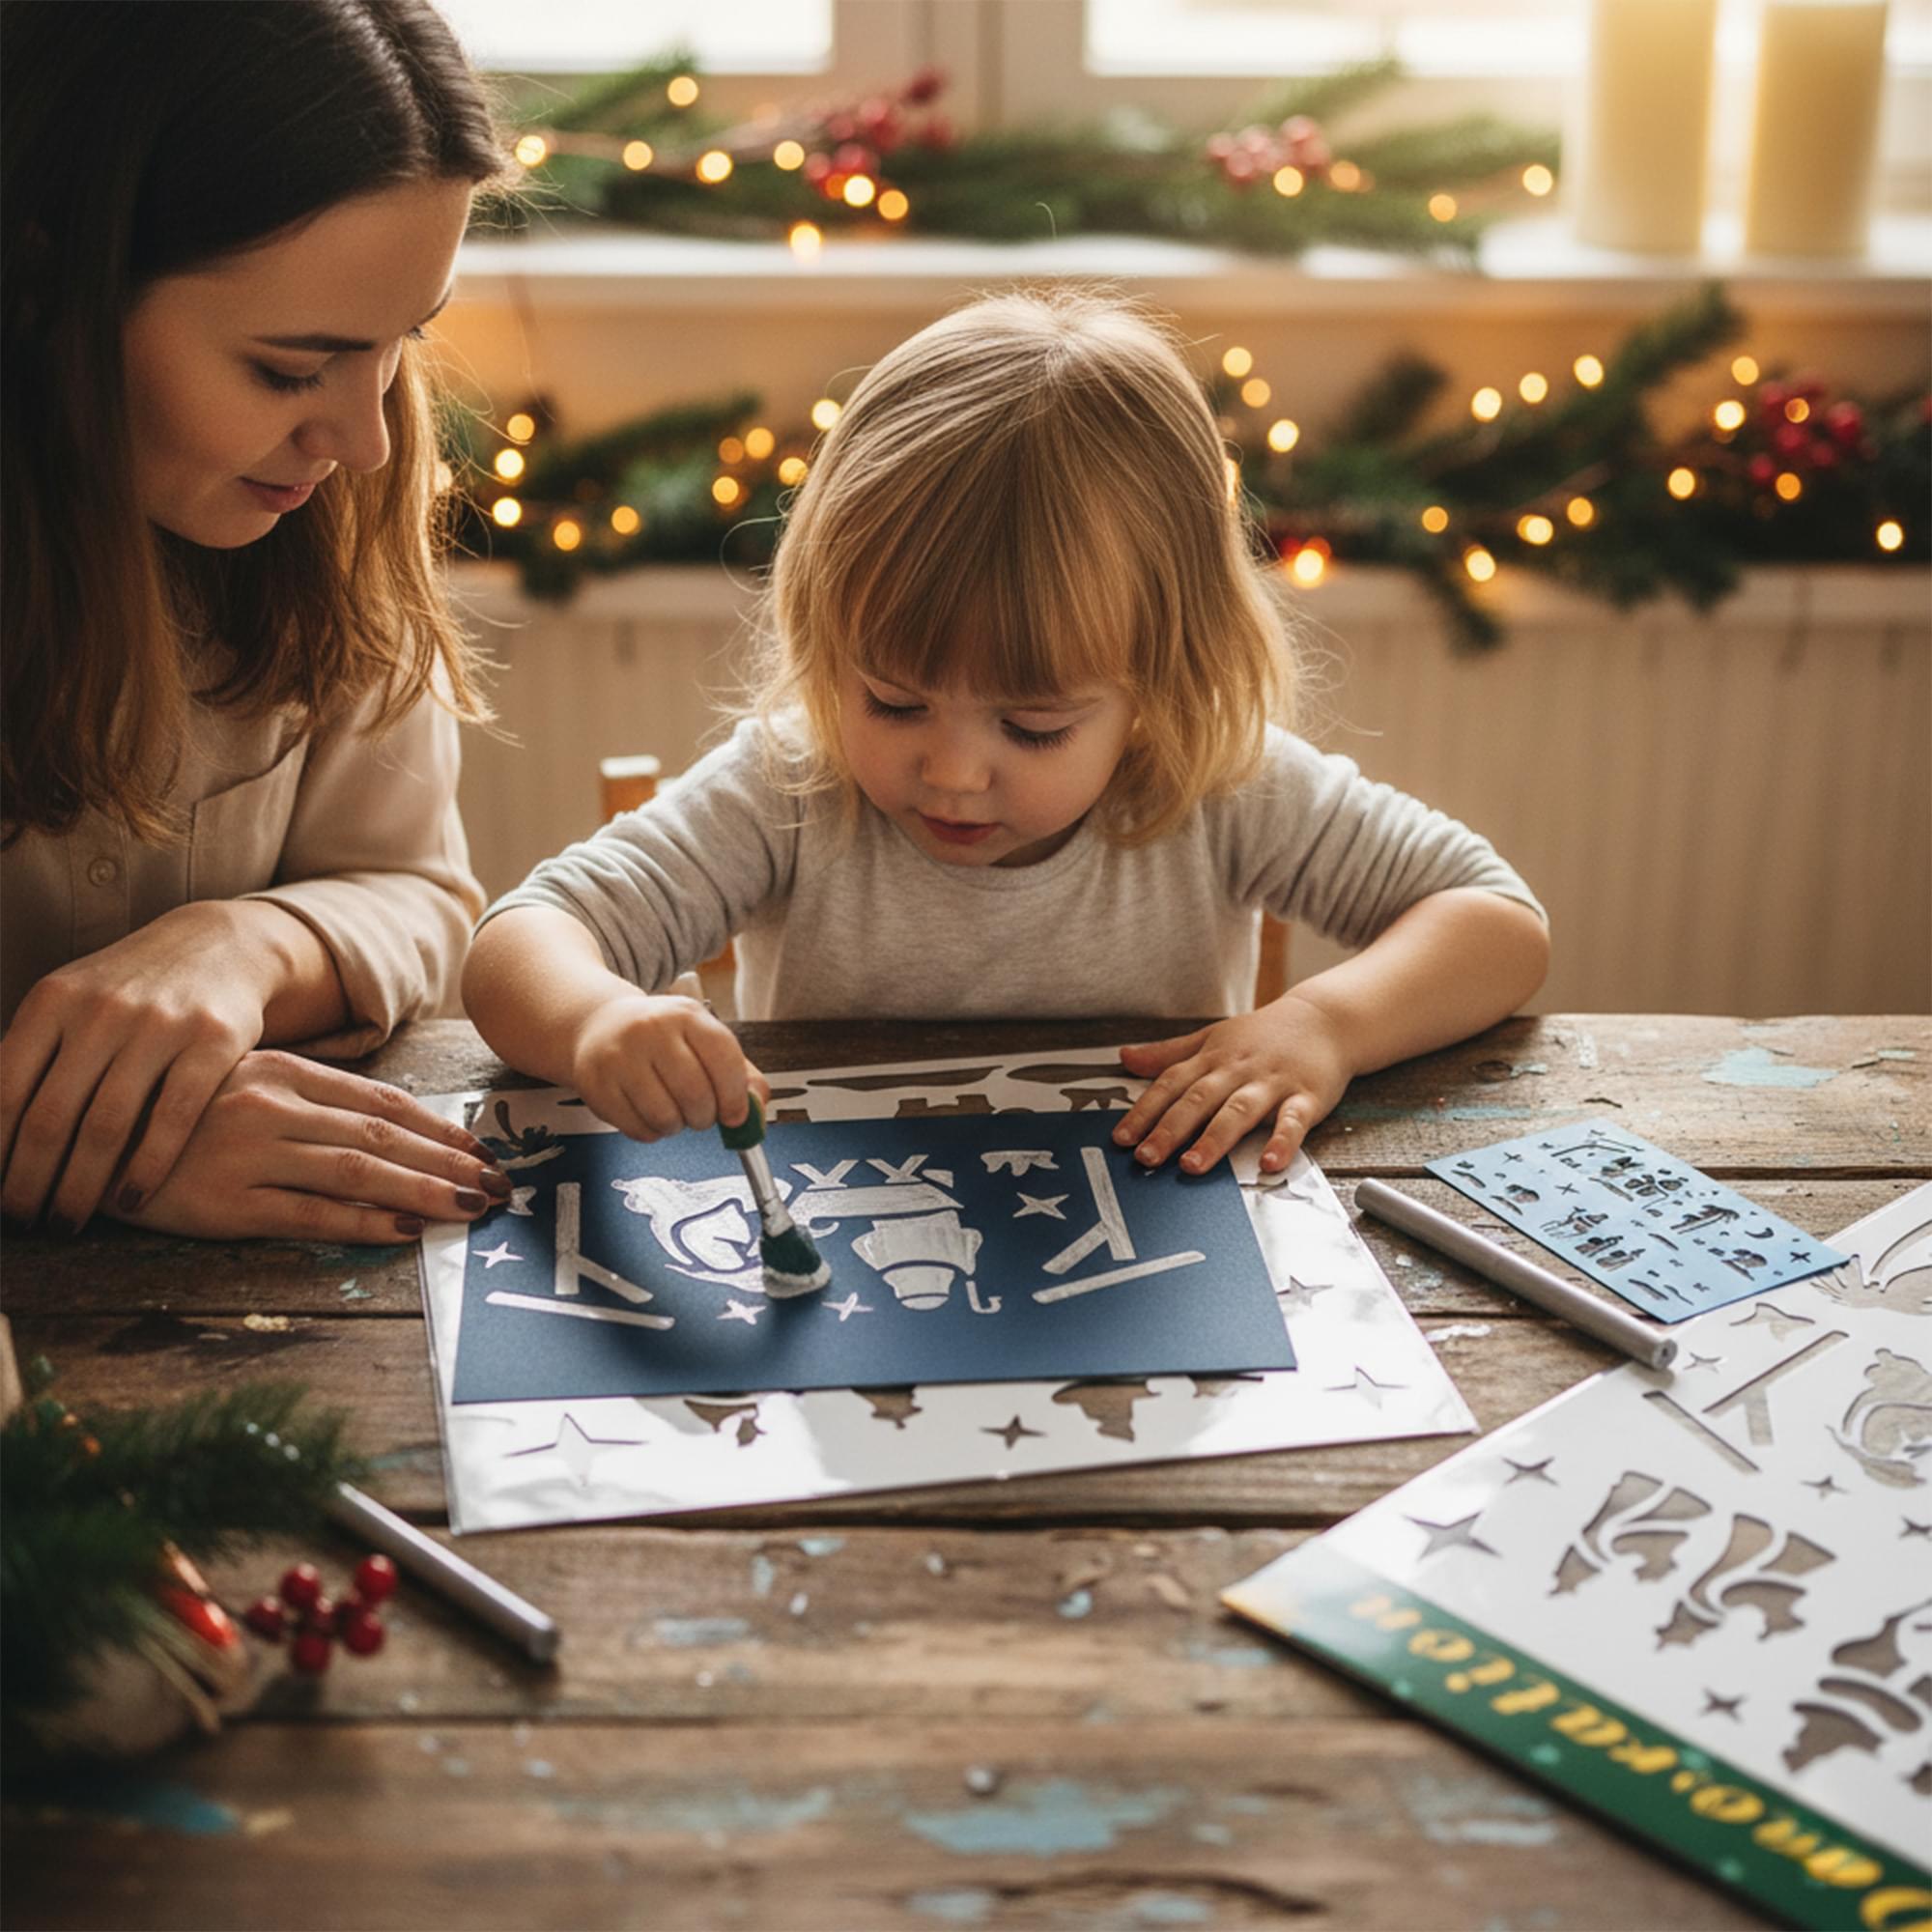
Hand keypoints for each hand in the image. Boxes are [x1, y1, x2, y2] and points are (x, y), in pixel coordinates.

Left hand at [0, 904, 291, 1231]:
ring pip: (106, 1125)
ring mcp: (159, 1024)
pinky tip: (132, 1200)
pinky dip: (148, 1166)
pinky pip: (175, 1117)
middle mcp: (100, 1010)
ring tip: (68, 1223)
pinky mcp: (214, 1041)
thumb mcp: (70, 1003)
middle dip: (29, 1183)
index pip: (4, 1092)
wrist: (219, 946)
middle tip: (24, 1224)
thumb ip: (30, 1055)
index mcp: (52, 1002)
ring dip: (80, 1187)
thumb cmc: (130, 991)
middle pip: (50, 1117)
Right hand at [118, 1051, 509, 1241]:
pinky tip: (407, 1229)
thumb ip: (314, 1099)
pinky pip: (309, 1213)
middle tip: (499, 1188)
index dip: (441, 1130)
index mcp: (284, 1073)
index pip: (384, 1102)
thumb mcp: (248, 1086)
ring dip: (424, 1191)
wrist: (87, 1142)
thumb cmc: (179, 1115)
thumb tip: (394, 1124)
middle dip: (450, 1164)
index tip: (484, 1152)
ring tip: (471, 1208)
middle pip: (384, 1137)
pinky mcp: (226, 1203)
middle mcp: (273, 1106)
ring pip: (359, 1172)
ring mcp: (249, 1153)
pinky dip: (364, 1221)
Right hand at [568, 992, 767, 1141]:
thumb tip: (757, 1111)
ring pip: (665, 1117)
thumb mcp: (702, 1039)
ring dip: (678, 1126)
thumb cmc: (660, 1037)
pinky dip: (652, 1132)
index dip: (735, 1096)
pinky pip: (638, 1129)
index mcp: (685, 1014)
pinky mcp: (597, 1085)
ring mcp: (619, 1057)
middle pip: (695, 1094)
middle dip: (706, 1117)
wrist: (599, 1024)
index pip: (723, 1057)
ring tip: (674, 1111)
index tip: (736, 1115)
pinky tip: (650, 1113)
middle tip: (702, 1115)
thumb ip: (740, 1074)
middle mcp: (650, 1030)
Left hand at [1112, 996, 1354, 1175]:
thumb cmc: (1263, 1035)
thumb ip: (1169, 1053)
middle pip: (1198, 1099)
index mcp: (1212, 1057)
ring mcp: (1272, 1083)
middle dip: (1170, 1130)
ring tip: (1192, 1166)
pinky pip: (1293, 1120)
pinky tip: (1270, 1162)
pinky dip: (1282, 1141)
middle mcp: (1238, 1069)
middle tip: (1146, 1159)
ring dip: (1215, 1138)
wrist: (1323, 1019)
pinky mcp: (1307, 1096)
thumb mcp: (1212, 1037)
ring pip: (1239, 1110)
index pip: (1171, 1084)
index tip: (1122, 1139)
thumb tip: (1125, 1058)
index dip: (1145, 1111)